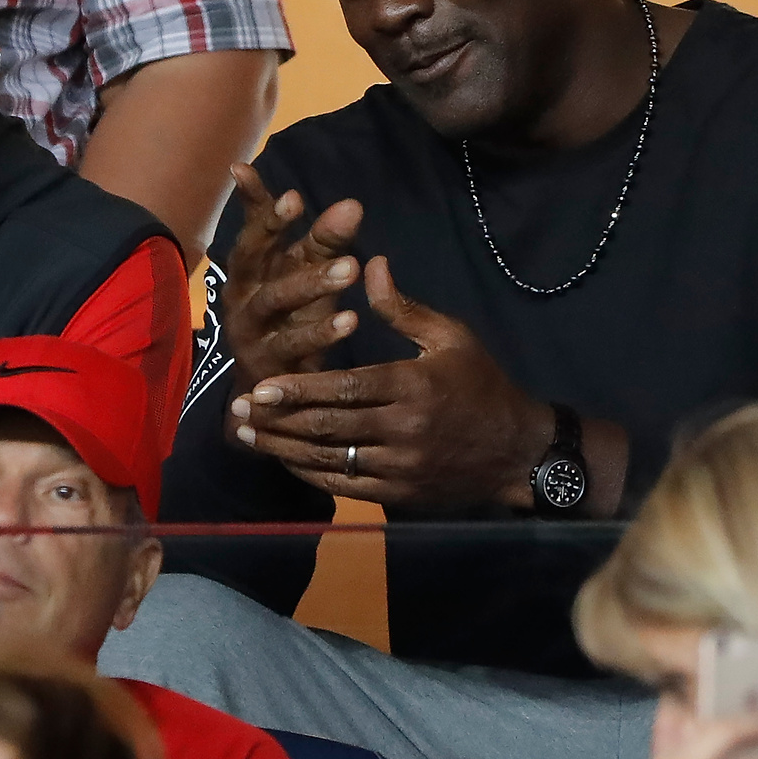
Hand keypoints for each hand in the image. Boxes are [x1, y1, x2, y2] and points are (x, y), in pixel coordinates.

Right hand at [216, 164, 364, 393]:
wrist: (265, 400)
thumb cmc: (288, 323)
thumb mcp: (303, 280)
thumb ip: (323, 242)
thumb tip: (352, 204)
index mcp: (248, 271)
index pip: (251, 232)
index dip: (261, 208)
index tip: (291, 192)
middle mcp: (242, 297)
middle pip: (252, 260)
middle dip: (279, 232)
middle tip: (328, 212)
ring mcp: (250, 333)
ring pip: (274, 302)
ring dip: (311, 283)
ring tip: (352, 268)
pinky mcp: (267, 368)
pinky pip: (292, 348)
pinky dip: (321, 334)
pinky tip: (351, 319)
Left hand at [228, 256, 551, 508]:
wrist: (519, 452)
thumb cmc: (483, 385)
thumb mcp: (451, 337)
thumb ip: (403, 307)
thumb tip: (368, 264)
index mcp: (414, 386)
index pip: (346, 388)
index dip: (300, 389)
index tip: (260, 385)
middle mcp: (404, 429)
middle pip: (329, 426)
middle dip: (279, 419)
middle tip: (239, 409)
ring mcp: (402, 467)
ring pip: (331, 459)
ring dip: (285, 448)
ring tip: (248, 435)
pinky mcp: (401, 494)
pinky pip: (345, 486)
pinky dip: (311, 474)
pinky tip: (285, 460)